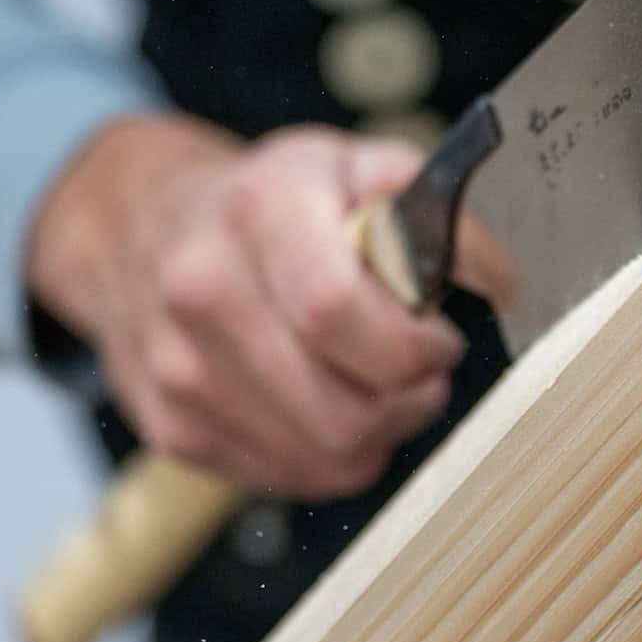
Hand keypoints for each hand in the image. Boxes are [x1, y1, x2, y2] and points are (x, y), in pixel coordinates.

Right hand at [26, 117, 468, 497]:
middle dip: (410, 397)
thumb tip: (499, 275)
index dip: (409, 343)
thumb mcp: (352, 164)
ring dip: (381, 431)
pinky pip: (290, 477)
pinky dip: (332, 454)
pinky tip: (331, 401)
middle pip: (341, 410)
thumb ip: (434, 206)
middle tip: (423, 364)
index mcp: (259, 211)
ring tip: (383, 382)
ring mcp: (179, 369)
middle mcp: (203, 290)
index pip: (333, 309)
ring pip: (325, 457)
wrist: (142, 224)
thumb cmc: (269, 198)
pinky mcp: (173, 428)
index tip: (439, 335)